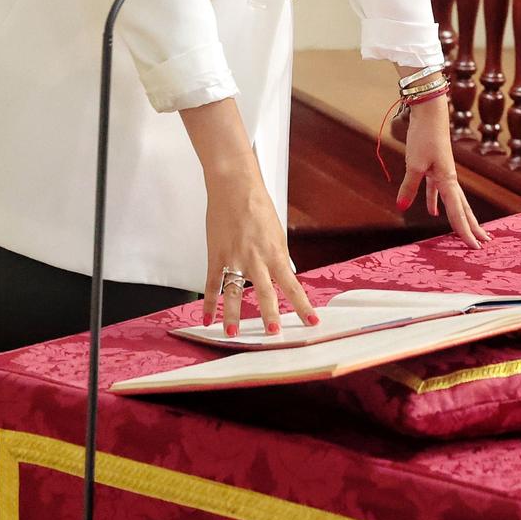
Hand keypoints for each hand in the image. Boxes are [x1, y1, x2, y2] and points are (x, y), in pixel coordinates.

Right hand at [180, 97, 316, 336]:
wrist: (235, 185)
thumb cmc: (258, 206)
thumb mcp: (276, 233)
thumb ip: (279, 256)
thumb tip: (286, 275)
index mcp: (276, 253)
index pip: (293, 285)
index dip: (303, 306)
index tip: (312, 323)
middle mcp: (257, 258)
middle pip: (266, 292)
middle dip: (269, 315)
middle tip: (272, 334)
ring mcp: (235, 258)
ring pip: (235, 291)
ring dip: (234, 314)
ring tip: (233, 334)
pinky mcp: (216, 255)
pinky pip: (212, 283)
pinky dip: (210, 303)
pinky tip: (208, 318)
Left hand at [395, 97, 489, 247]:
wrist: (429, 112)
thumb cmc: (424, 136)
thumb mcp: (414, 163)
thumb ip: (409, 187)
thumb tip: (402, 207)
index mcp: (448, 180)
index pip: (457, 212)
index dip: (464, 231)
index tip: (474, 247)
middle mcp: (449, 179)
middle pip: (463, 208)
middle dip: (472, 226)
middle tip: (484, 243)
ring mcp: (443, 173)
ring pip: (454, 200)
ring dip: (459, 216)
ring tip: (466, 230)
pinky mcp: (434, 167)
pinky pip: (437, 190)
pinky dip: (436, 201)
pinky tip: (434, 211)